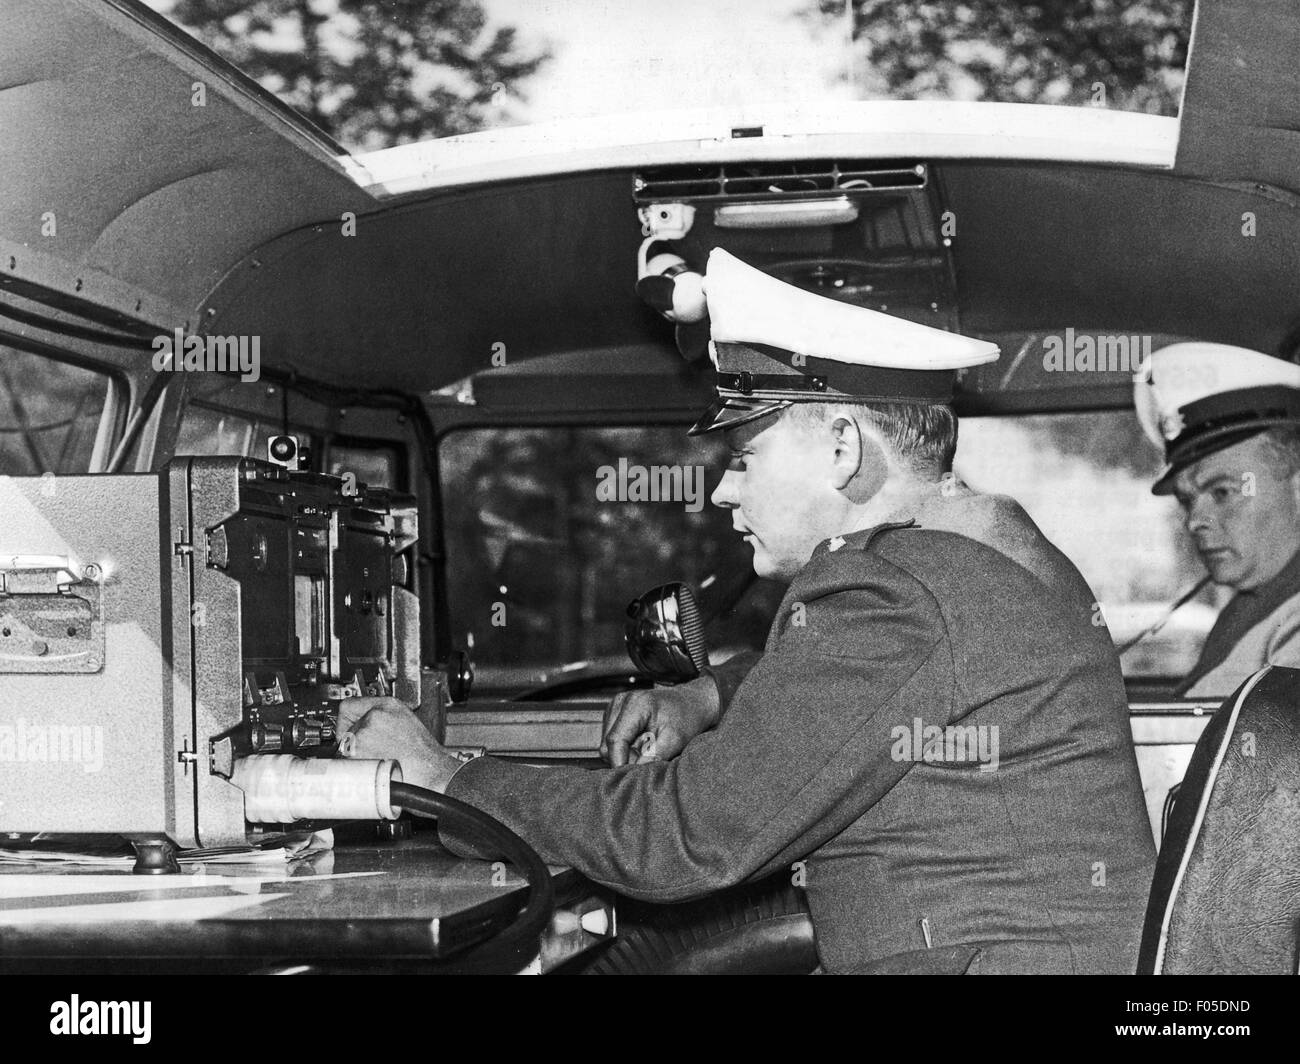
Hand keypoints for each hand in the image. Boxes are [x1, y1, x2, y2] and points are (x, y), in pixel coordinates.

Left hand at [337, 696, 462, 793]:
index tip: (346, 727)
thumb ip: (385, 719)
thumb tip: (366, 724)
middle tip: (369, 752)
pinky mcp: (358, 753)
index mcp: (388, 705)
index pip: (349, 705)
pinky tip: (374, 770)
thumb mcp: (408, 724)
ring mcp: (364, 734)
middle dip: (352, 742)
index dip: (346, 720)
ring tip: (377, 762)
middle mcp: (374, 716)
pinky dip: (355, 769)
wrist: (431, 775)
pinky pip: (345, 762)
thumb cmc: (425, 756)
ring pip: (345, 747)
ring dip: (354, 757)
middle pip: (345, 728)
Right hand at [600, 674, 721, 766]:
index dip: (620, 762)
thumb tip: (635, 771)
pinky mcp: (615, 714)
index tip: (630, 779)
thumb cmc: (686, 718)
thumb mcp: (676, 739)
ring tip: (648, 749)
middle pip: (608, 743)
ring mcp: (615, 707)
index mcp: (635, 704)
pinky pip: (612, 740)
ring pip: (608, 744)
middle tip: (649, 760)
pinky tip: (642, 744)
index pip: (615, 740)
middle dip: (626, 758)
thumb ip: (655, 755)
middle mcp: (620, 702)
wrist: (690, 703)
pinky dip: (626, 747)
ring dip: (625, 753)